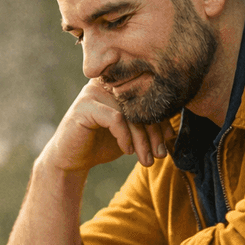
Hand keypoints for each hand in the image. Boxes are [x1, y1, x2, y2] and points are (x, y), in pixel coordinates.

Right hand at [40, 78, 173, 171]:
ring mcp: (93, 93)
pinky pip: (115, 119)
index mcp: (118, 85)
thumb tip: (173, 130)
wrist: (71, 160)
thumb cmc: (100, 144)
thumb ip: (148, 127)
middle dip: (154, 132)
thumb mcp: (130, 135)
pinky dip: (125, 137)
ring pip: (130, 113)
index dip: (161, 120)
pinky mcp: (84, 107)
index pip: (148, 97)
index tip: (168, 142)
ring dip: (142, 140)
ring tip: (146, 159)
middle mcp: (106, 83)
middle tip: (160, 155)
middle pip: (141, 103)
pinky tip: (127, 151)